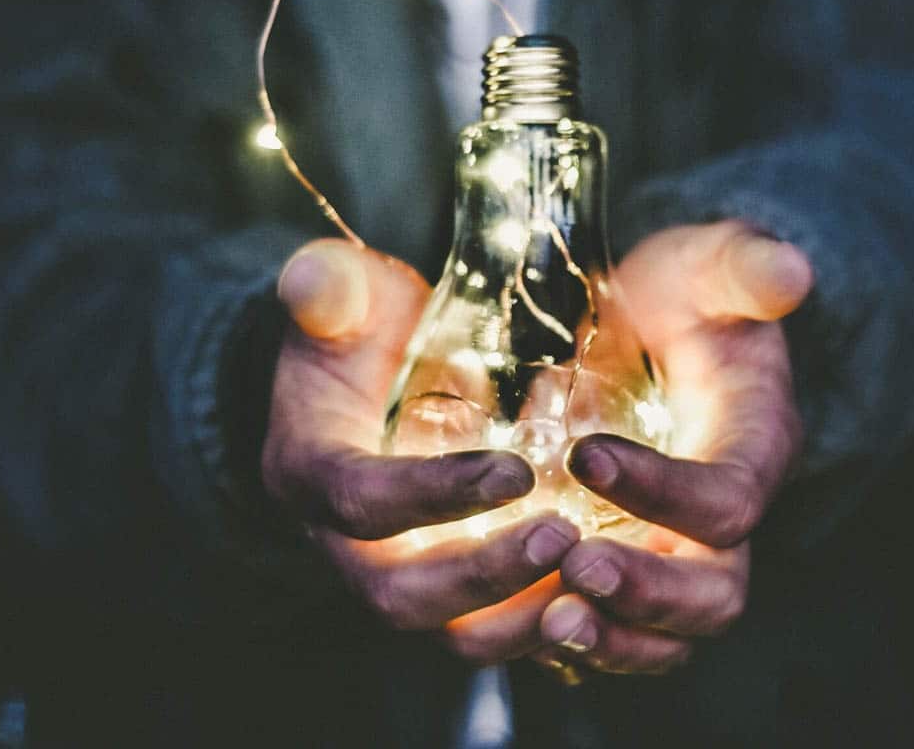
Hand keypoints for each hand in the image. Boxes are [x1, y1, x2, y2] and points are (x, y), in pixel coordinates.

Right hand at [261, 239, 578, 659]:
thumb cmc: (360, 331)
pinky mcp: (447, 590)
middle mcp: (343, 543)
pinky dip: (545, 625)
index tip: (515, 471)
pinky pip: (492, 630)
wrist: (367, 378)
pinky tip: (605, 595)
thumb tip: (312, 281)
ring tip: (595, 576)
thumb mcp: (343, 295)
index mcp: (309, 471)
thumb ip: (329, 286)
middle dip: (483, 576)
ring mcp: (397, 574)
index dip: (433, 494)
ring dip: (521, 617)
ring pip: (450, 632)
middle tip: (564, 536)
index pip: (359, 500)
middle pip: (401, 594)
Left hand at [538, 221, 812, 674]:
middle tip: (576, 567)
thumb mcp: (710, 266)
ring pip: (667, 635)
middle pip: (713, 593)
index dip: (665, 491)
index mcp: (753, 449)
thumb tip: (789, 271)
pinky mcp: (629, 568)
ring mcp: (676, 553)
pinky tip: (518, 622)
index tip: (585, 455)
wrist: (655, 329)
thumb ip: (744, 267)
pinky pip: (616, 633)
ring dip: (611, 639)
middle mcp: (723, 520)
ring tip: (549, 621)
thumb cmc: (685, 297)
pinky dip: (575, 644)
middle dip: (648, 592)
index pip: (727, 499)